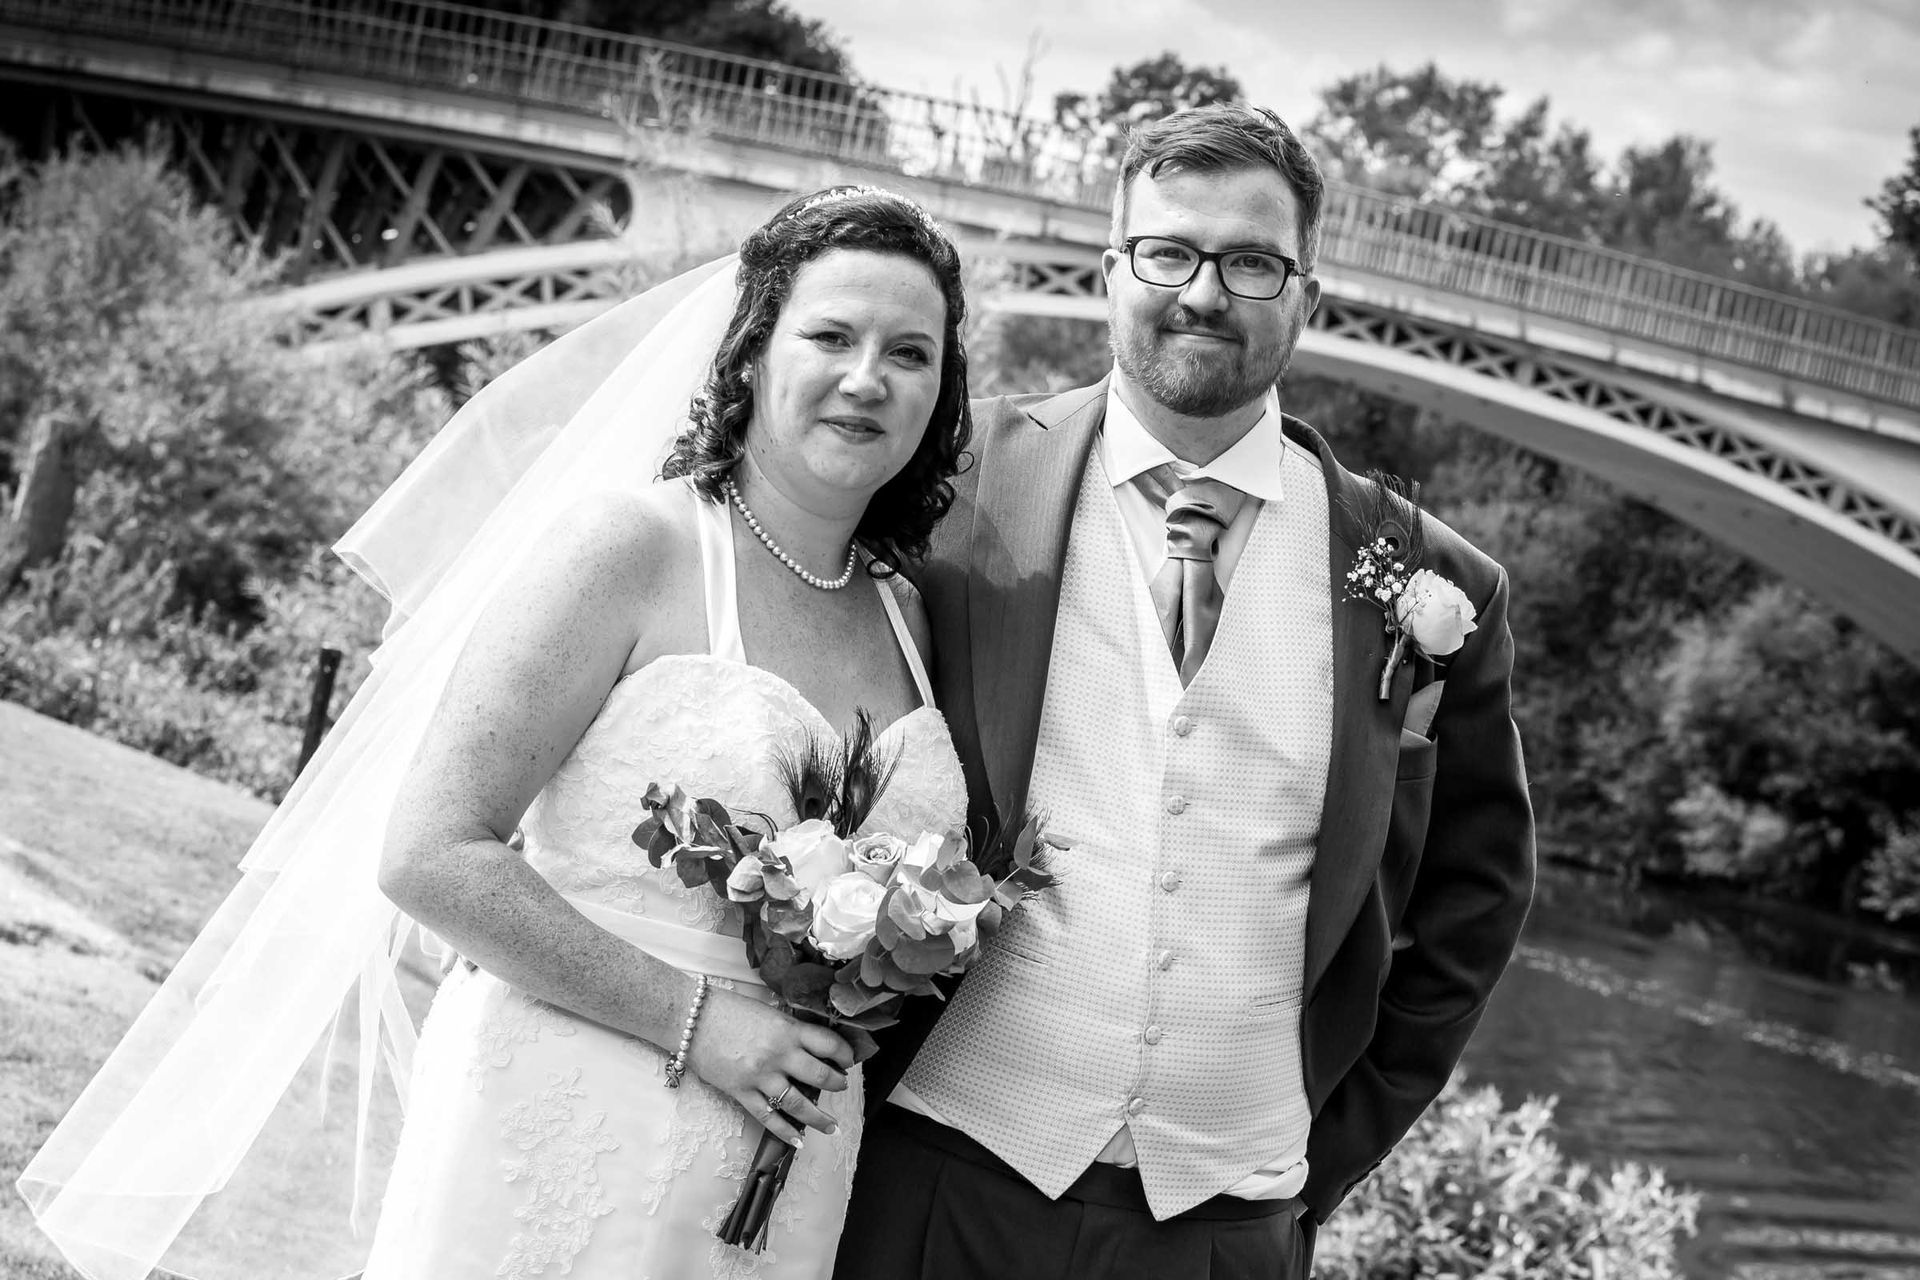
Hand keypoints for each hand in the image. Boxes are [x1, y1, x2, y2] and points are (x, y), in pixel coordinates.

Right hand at [685, 986, 853, 1146]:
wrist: (691, 1018)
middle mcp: (779, 1054)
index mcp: (788, 1029)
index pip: (829, 1044)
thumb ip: (790, 1030)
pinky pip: (768, 1117)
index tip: (849, 1061)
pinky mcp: (742, 1092)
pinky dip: (785, 1131)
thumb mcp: (768, 1012)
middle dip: (837, 1085)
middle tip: (841, 1087)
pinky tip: (798, 1140)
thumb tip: (811, 1045)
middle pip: (821, 1076)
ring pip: (799, 1103)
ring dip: (819, 1118)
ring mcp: (761, 1076)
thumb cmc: (727, 1009)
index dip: (846, 1054)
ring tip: (831, 1127)